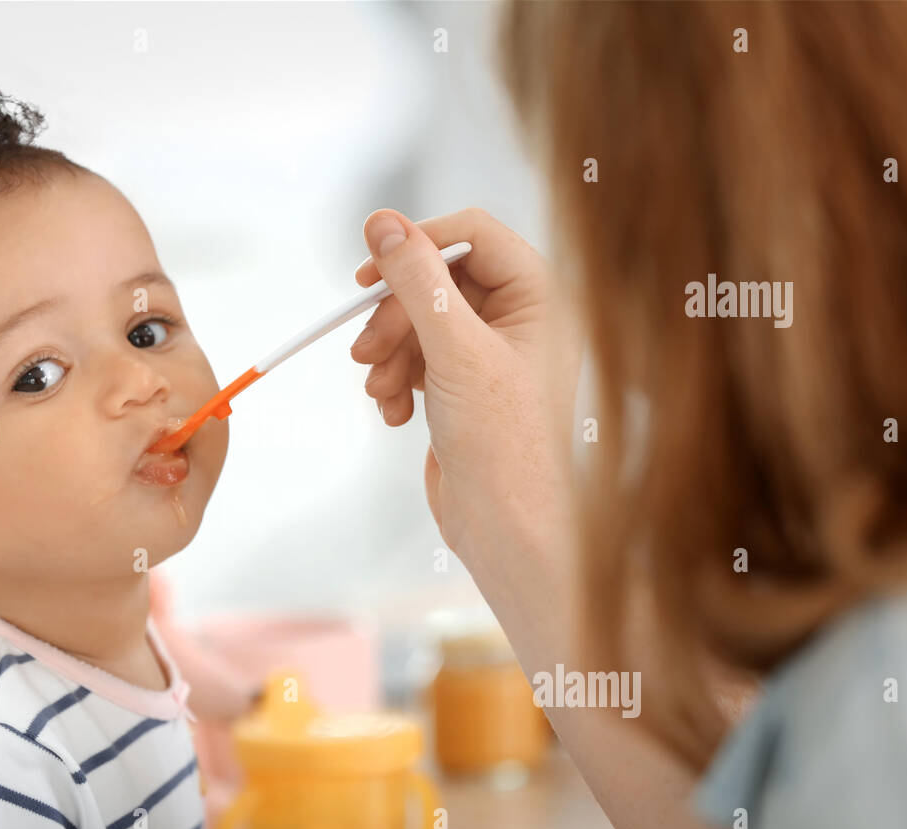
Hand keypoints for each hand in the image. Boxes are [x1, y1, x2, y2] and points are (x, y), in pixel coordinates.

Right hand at [351, 208, 579, 561]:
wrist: (506, 527)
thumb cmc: (503, 444)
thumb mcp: (454, 350)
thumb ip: (417, 281)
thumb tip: (383, 222)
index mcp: (541, 296)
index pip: (472, 235)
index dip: (417, 246)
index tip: (368, 274)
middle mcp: (521, 318)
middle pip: (437, 281)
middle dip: (394, 316)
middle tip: (365, 351)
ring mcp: (491, 353)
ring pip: (419, 321)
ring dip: (389, 352)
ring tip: (379, 390)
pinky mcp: (465, 386)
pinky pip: (416, 358)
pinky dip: (396, 380)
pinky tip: (393, 413)